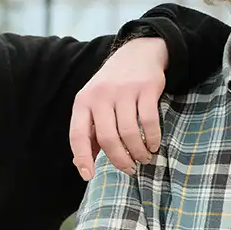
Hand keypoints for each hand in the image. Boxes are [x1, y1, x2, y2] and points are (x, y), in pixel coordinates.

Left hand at [70, 38, 167, 179]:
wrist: (137, 54)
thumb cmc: (111, 88)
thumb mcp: (93, 104)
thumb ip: (89, 132)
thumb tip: (82, 165)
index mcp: (83, 102)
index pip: (77, 134)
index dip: (82, 157)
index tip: (89, 175)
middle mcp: (101, 96)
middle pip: (108, 138)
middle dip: (120, 160)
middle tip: (130, 169)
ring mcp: (124, 91)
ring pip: (130, 132)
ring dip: (138, 152)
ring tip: (144, 159)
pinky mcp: (146, 88)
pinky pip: (149, 121)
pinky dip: (152, 139)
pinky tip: (153, 145)